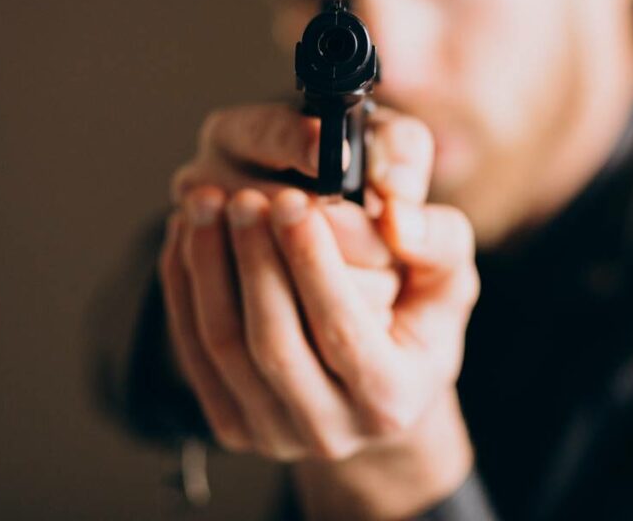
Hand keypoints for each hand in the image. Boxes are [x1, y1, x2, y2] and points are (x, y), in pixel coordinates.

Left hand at [160, 104, 479, 516]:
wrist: (380, 383)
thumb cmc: (418, 313)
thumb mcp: (448, 273)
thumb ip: (436, 238)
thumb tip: (396, 217)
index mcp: (393, 398)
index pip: (343, 330)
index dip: (314, 264)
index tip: (293, 199)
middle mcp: (333, 431)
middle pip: (274, 343)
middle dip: (256, 262)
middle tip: (244, 197)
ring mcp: (276, 436)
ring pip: (225, 349)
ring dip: (209, 269)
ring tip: (206, 205)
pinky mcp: (233, 426)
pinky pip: (193, 355)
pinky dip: (183, 290)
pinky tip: (185, 237)